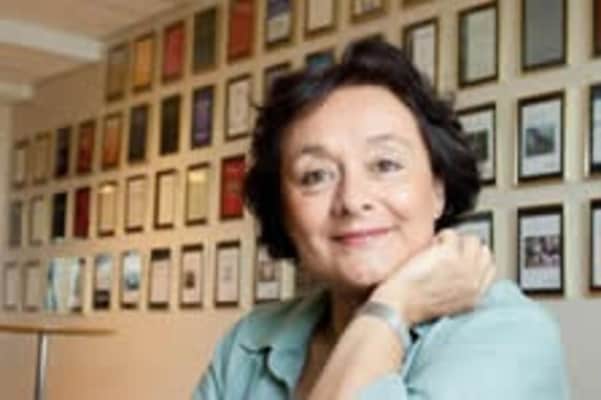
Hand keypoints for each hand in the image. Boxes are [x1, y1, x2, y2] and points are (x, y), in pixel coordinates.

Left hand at [369, 229, 495, 325]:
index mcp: (475, 296)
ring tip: (439, 246)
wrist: (400, 305)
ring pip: (472, 240)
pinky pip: (452, 234)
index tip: (464, 254)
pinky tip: (431, 245)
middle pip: (484, 251)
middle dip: (467, 246)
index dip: (477, 258)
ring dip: (456, 239)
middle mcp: (473, 281)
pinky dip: (441, 236)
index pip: (490, 268)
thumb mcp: (449, 304)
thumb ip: (461, 288)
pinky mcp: (450, 254)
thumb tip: (460, 269)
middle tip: (450, 247)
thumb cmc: (414, 305)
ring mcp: (464, 266)